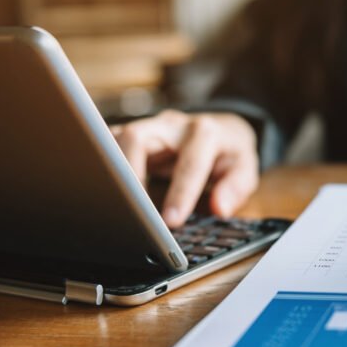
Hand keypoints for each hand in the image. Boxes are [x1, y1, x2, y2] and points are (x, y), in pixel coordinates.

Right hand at [111, 110, 258, 226]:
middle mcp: (171, 125)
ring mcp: (147, 128)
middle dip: (129, 174)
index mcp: (204, 132)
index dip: (181, 191)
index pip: (190, 161)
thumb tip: (220, 208)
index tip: (171, 221)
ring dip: (111, 171)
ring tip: (112, 204)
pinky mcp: (131, 136)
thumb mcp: (245, 167)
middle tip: (131, 211)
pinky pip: (109, 146)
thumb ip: (236, 186)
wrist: (221, 128)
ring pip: (116, 139)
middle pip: (137, 137)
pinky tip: (102, 191)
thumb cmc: (229, 152)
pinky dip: (103, 168)